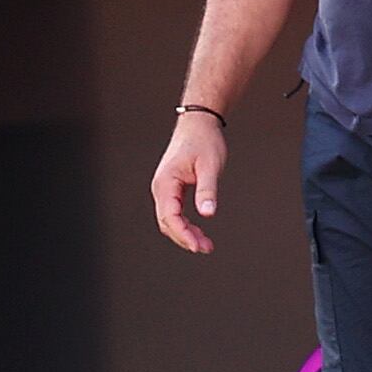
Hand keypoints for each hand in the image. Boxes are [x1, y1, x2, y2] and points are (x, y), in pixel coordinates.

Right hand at [151, 111, 226, 253]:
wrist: (199, 123)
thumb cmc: (204, 141)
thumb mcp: (210, 166)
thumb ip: (207, 190)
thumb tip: (207, 214)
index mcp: (166, 182)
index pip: (170, 216)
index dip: (183, 234)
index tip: (197, 246)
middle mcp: (161, 187)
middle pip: (167, 222)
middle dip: (185, 238)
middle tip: (206, 248)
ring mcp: (165, 188)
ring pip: (170, 219)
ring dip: (186, 233)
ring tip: (206, 244)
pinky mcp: (172, 188)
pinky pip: (175, 212)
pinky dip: (186, 224)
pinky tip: (199, 230)